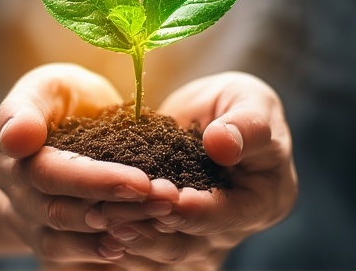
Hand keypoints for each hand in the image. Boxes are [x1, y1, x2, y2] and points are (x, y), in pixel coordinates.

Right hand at [0, 63, 179, 266]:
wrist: (58, 126)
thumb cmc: (61, 98)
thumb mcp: (47, 85)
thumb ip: (27, 107)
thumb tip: (15, 138)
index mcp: (11, 150)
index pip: (48, 173)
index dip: (93, 181)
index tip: (141, 182)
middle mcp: (12, 189)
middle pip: (60, 211)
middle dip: (117, 207)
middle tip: (167, 199)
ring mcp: (24, 218)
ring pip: (65, 238)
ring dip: (117, 230)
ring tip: (162, 216)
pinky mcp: (43, 237)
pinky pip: (67, 255)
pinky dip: (101, 251)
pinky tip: (137, 241)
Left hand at [89, 72, 297, 268]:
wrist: (212, 116)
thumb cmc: (239, 104)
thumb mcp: (252, 102)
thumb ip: (247, 124)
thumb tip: (221, 143)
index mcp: (264, 201)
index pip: (227, 216)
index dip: (195, 209)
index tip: (164, 195)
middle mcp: (232, 230)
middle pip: (188, 243)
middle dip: (148, 227)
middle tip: (111, 210)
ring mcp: (200, 240)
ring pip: (160, 254)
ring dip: (127, 237)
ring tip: (95, 216)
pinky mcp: (169, 237)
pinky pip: (143, 252)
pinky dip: (118, 241)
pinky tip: (91, 225)